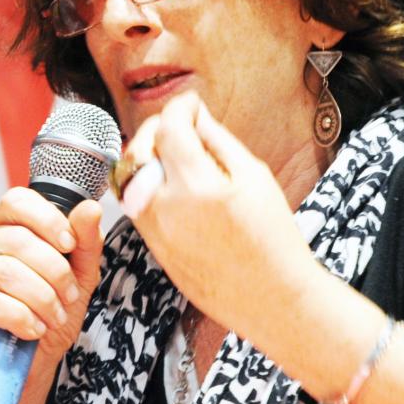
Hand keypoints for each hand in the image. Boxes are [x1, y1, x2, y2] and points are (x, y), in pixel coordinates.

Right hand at [0, 189, 103, 369]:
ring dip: (41, 298)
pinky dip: (20, 317)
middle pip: (17, 239)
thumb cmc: (50, 314)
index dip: (47, 219)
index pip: (17, 201)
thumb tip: (90, 208)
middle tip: (69, 296)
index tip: (70, 245)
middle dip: (54, 271)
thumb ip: (85, 241)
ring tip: (54, 318)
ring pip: (5, 270)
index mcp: (4, 227)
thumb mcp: (79, 276)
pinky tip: (33, 329)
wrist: (31, 365)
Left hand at [128, 92, 314, 340]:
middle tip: (181, 124)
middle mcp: (167, 207)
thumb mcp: (256, 178)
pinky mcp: (153, 248)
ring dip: (146, 155)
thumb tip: (197, 116)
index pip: (170, 128)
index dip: (179, 107)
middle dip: (157, 128)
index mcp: (198, 185)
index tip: (191, 103)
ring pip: (130, 176)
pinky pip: (135, 203)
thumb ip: (220, 141)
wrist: (272, 300)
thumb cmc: (273, 238)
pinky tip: (172, 184)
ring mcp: (155, 230)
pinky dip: (145, 184)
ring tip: (176, 153)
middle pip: (140, 148)